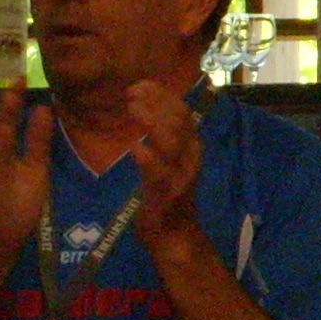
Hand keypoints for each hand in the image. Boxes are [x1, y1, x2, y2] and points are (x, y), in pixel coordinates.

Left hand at [0, 89, 54, 256]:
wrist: (0, 235)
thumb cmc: (20, 203)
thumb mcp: (35, 171)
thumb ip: (38, 139)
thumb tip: (42, 107)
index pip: (4, 116)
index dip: (12, 97)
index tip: (19, 77)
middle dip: (7, 104)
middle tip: (18, 85)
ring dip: (6, 117)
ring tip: (17, 102)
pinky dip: (6, 132)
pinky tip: (14, 132)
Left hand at [126, 80, 204, 259]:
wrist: (174, 235)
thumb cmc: (164, 195)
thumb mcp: (165, 160)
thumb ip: (160, 136)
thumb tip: (144, 107)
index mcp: (189, 146)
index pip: (181, 111)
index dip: (162, 95)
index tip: (139, 84)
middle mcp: (189, 156)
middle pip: (179, 120)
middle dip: (157, 101)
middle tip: (131, 93)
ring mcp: (179, 175)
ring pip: (173, 142)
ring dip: (152, 121)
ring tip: (132, 109)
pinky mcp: (166, 194)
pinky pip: (159, 173)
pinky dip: (149, 158)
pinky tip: (135, 147)